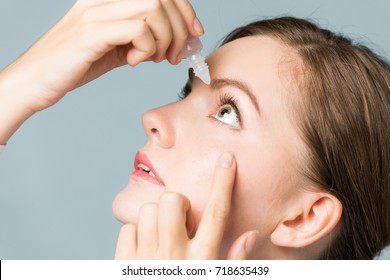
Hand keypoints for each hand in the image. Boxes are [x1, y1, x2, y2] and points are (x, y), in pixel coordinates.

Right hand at [0, 0, 202, 142]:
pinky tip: (134, 62)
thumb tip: (177, 43)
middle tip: (176, 54)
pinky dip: (147, 49)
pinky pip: (138, 30)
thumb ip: (143, 42)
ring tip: (157, 58)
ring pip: (153, 9)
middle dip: (182, 28)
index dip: (185, 9)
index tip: (195, 32)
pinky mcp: (92, 32)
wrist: (37, 80)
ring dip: (167, 39)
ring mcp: (96, 12)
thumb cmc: (75, 64)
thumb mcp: (117, 49)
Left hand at [115, 152, 258, 259]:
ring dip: (156, 219)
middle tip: (179, 222)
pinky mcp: (124, 264)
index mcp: (201, 261)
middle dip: (176, 203)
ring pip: (148, 211)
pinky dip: (136, 234)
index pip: (217, 213)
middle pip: (173, 201)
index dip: (224, 183)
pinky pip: (127, 229)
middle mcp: (174, 257)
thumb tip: (251, 234)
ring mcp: (146, 260)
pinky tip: (144, 250)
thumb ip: (233, 261)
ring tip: (162, 238)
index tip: (226, 159)